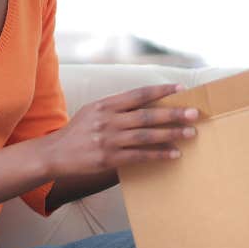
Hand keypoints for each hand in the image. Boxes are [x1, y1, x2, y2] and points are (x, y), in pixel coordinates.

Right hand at [42, 84, 200, 178]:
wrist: (54, 154)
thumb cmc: (77, 132)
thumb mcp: (93, 111)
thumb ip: (116, 107)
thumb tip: (144, 103)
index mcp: (106, 105)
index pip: (138, 94)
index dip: (161, 91)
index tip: (181, 89)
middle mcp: (108, 120)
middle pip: (147, 115)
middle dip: (173, 113)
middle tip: (194, 113)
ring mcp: (108, 140)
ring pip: (146, 135)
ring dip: (171, 134)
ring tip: (190, 133)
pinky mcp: (108, 158)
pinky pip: (139, 156)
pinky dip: (158, 154)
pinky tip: (173, 153)